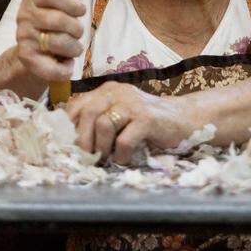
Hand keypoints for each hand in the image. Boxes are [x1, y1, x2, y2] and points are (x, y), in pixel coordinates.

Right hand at [13, 0, 85, 83]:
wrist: (31, 49)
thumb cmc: (51, 24)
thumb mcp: (56, 6)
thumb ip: (67, 3)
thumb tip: (80, 8)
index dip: (70, 3)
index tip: (81, 11)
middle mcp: (25, 15)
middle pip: (58, 20)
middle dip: (76, 29)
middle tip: (78, 33)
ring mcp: (24, 36)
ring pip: (59, 42)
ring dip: (74, 48)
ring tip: (73, 49)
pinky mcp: (26, 57)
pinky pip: (52, 67)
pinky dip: (66, 68)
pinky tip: (68, 64)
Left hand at [64, 81, 200, 163]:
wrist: (183, 118)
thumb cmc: (146, 122)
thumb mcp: (118, 115)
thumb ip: (97, 121)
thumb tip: (71, 142)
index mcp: (107, 91)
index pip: (77, 105)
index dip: (68, 127)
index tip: (68, 146)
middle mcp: (118, 93)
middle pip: (88, 113)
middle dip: (83, 140)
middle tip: (86, 157)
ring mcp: (134, 104)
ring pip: (104, 125)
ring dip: (102, 147)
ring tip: (106, 158)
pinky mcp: (148, 118)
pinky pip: (125, 139)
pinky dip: (121, 154)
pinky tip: (124, 158)